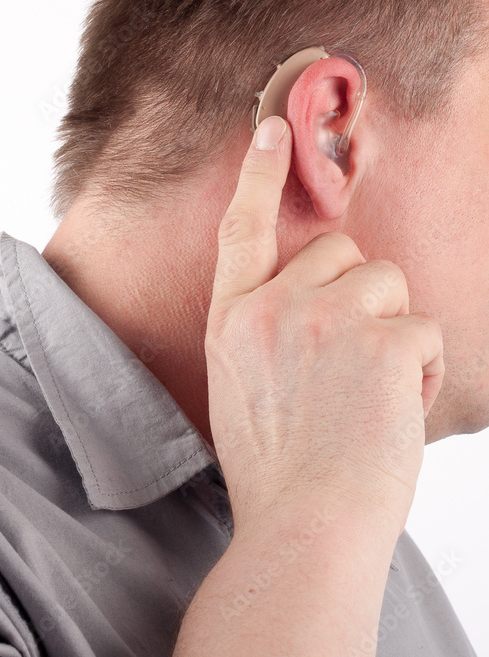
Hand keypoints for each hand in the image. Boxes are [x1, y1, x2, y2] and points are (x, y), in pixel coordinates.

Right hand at [204, 116, 444, 540]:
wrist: (305, 529)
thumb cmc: (279, 471)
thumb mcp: (241, 388)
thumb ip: (266, 331)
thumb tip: (319, 295)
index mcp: (231, 321)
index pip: (242, 229)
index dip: (259, 175)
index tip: (274, 127)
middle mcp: (271, 308)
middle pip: (343, 252)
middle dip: (362, 294)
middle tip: (350, 364)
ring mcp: (323, 319)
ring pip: (389, 283)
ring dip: (393, 332)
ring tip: (368, 396)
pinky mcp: (379, 339)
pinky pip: (423, 328)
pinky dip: (421, 370)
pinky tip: (392, 412)